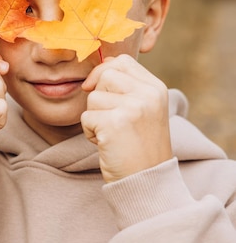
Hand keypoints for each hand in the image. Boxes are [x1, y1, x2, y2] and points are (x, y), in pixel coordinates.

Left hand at [80, 54, 172, 182]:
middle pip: (104, 75)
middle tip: (112, 120)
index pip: (121, 61)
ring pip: (92, 97)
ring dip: (94, 117)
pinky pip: (86, 117)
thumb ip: (126, 86)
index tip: (98, 89)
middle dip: (98, 97)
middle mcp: (148, 94)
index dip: (104, 72)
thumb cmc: (138, 145)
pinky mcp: (115, 123)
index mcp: (156, 88)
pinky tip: (107, 143)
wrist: (146, 181)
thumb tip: (101, 65)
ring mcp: (133, 107)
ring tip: (112, 134)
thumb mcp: (142, 109)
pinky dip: (90, 132)